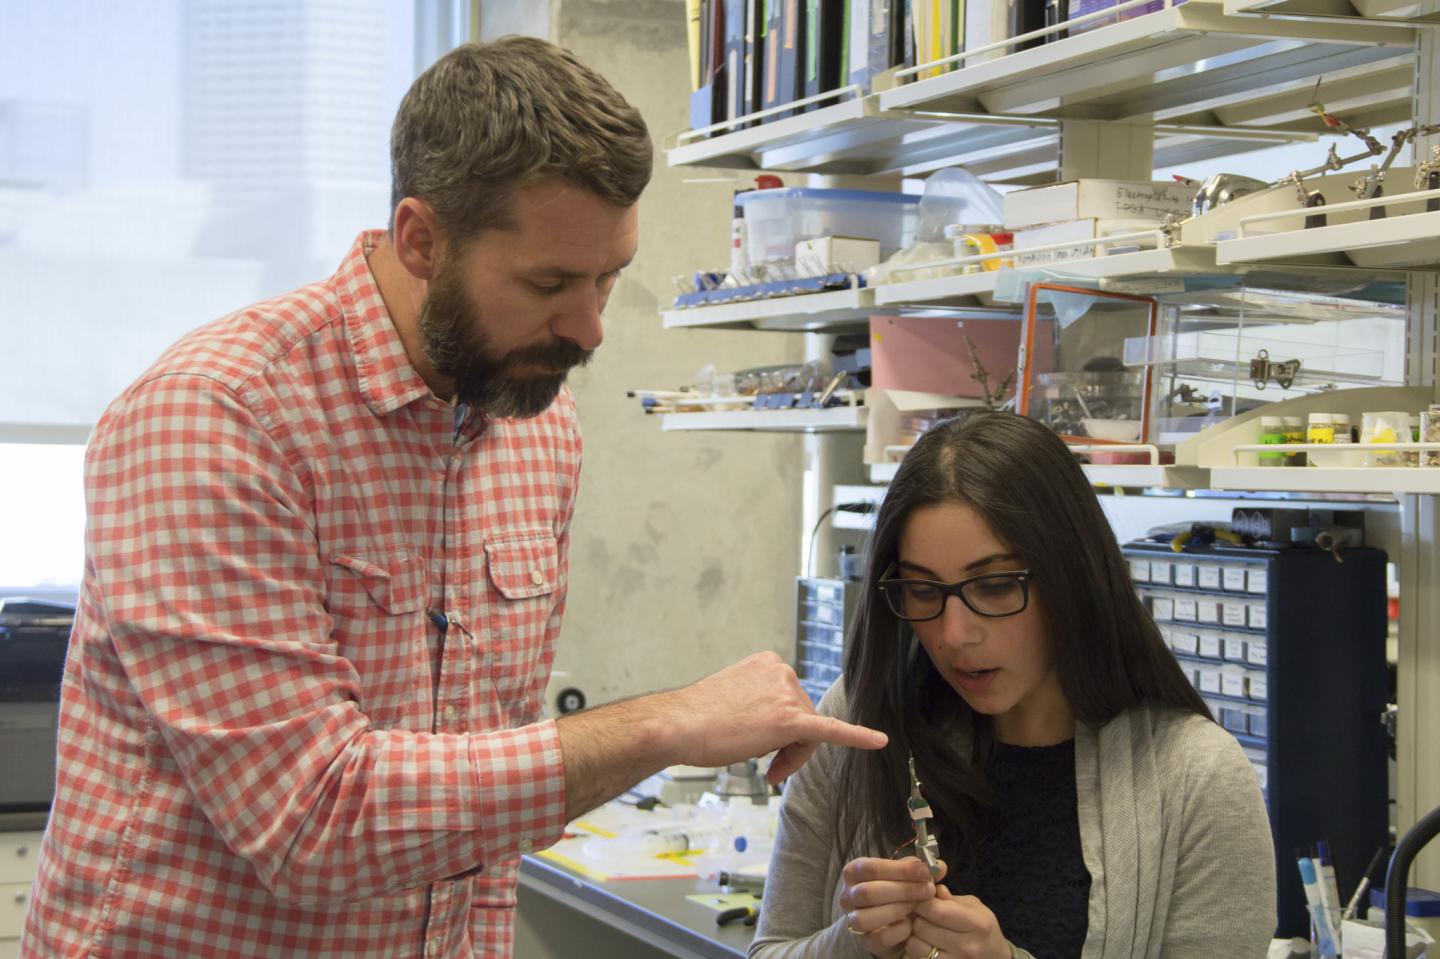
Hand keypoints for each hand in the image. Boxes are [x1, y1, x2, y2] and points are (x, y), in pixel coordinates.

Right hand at [663, 652, 886, 781]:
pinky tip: (880, 741)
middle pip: (803, 719)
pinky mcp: (790, 719)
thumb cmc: (696, 718)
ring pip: (808, 734)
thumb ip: (759, 706)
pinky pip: (830, 730)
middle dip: (789, 748)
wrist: (677, 725)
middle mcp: (782, 672)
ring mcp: (787, 694)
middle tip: (768, 770)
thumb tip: (771, 726)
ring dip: (791, 756)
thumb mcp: (733, 701)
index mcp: (769, 664)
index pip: (790, 703)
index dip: (780, 733)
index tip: (760, 747)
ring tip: (766, 769)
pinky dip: (858, 736)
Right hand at [838, 856, 936, 957]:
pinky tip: (910, 924)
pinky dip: (897, 931)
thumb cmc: (895, 891)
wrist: (889, 921)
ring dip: (896, 910)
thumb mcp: (905, 875)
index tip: (925, 872)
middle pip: (868, 892)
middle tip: (928, 890)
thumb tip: (939, 866)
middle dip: (903, 890)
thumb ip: (919, 870)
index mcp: (854, 872)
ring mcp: (852, 920)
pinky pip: (877, 938)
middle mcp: (847, 895)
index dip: (901, 869)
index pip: (871, 868)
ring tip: (917, 906)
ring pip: (865, 917)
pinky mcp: (865, 941)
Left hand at [906, 868, 1011, 958]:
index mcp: (976, 924)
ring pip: (914, 945)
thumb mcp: (974, 907)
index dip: (922, 901)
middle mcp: (966, 947)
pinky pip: (915, 958)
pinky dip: (914, 950)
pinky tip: (923, 944)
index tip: (921, 899)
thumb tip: (931, 889)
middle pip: (921, 926)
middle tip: (919, 914)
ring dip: (913, 935)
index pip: (935, 910)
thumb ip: (951, 898)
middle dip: (916, 917)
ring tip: (921, 930)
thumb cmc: (983, 929)